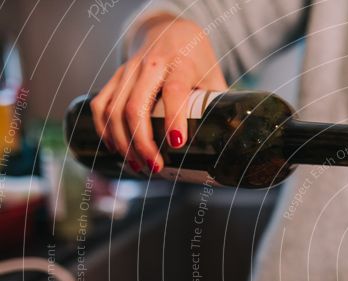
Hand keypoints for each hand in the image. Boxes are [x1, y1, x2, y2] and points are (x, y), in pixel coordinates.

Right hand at [90, 16, 226, 172]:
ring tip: (139, 167)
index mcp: (180, 63)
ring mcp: (128, 70)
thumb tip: (231, 141)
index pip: (174, 91)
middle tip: (156, 168)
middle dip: (142, 142)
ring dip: (123, 143)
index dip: (174, 117)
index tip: (177, 143)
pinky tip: (116, 149)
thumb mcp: (213, 77)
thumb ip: (218, 105)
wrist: (170, 29)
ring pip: (114, 109)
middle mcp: (150, 65)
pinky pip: (101, 104)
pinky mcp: (115, 76)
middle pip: (136, 106)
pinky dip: (104, 130)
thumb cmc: (196, 59)